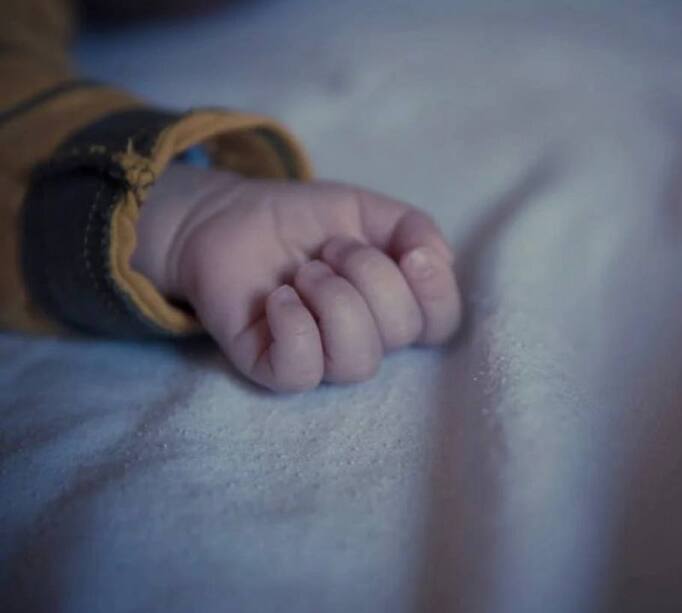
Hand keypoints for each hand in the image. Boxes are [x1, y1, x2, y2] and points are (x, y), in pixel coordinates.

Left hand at [133, 164, 460, 391]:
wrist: (229, 218)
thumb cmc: (301, 221)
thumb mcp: (364, 209)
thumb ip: (412, 227)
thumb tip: (440, 259)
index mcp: (395, 306)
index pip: (441, 324)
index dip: (435, 291)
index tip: (410, 252)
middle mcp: (365, 339)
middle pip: (401, 332)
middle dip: (370, 275)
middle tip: (331, 248)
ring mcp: (320, 359)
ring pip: (357, 361)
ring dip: (335, 301)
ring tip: (305, 272)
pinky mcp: (273, 368)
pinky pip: (302, 372)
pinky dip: (296, 327)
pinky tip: (279, 298)